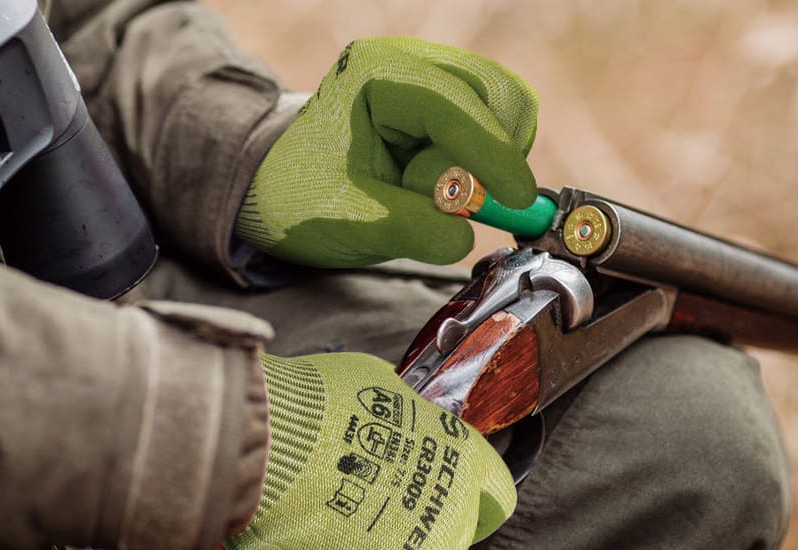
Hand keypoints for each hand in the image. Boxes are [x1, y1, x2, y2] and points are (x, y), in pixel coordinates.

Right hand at [228, 353, 515, 549]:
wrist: (269, 443)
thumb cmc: (313, 405)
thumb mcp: (377, 386)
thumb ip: (402, 413)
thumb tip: (393, 414)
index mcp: (462, 456)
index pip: (495, 494)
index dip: (469, 498)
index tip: (444, 499)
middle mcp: (453, 506)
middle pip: (455, 535)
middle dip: (421, 526)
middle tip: (376, 514)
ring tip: (344, 537)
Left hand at [237, 37, 538, 267]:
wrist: (279, 190)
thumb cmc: (303, 198)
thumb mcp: (350, 221)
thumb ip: (411, 229)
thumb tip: (465, 238)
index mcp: (376, 75)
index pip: (455, 105)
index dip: (493, 154)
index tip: (518, 200)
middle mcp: (409, 63)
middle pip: (496, 93)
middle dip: (493, 153)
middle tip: (465, 203)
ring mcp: (432, 79)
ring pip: (504, 109)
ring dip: (490, 160)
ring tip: (440, 196)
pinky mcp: (447, 105)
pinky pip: (495, 126)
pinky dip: (488, 160)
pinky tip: (450, 187)